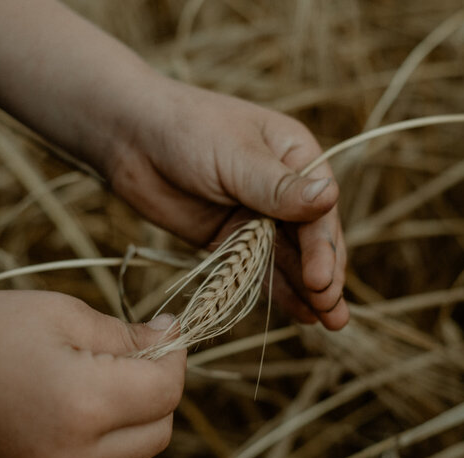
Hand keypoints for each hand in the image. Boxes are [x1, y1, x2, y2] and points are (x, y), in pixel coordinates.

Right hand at [0, 291, 185, 457]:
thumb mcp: (64, 315)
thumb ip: (128, 336)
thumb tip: (170, 341)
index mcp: (83, 406)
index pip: (166, 391)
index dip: (174, 356)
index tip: (166, 329)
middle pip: (160, 429)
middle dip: (159, 388)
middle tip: (138, 352)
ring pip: (136, 455)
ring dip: (136, 419)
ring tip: (102, 379)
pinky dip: (109, 444)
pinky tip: (81, 410)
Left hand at [102, 76, 348, 329]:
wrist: (129, 137)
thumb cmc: (187, 128)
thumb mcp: (235, 155)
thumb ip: (277, 186)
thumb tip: (329, 197)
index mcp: (295, 157)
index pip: (319, 209)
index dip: (323, 247)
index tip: (321, 280)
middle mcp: (284, 189)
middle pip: (311, 239)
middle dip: (323, 275)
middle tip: (334, 315)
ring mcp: (256, 216)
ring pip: (290, 258)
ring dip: (310, 290)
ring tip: (330, 323)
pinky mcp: (230, 239)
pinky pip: (258, 268)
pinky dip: (278, 290)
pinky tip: (301, 314)